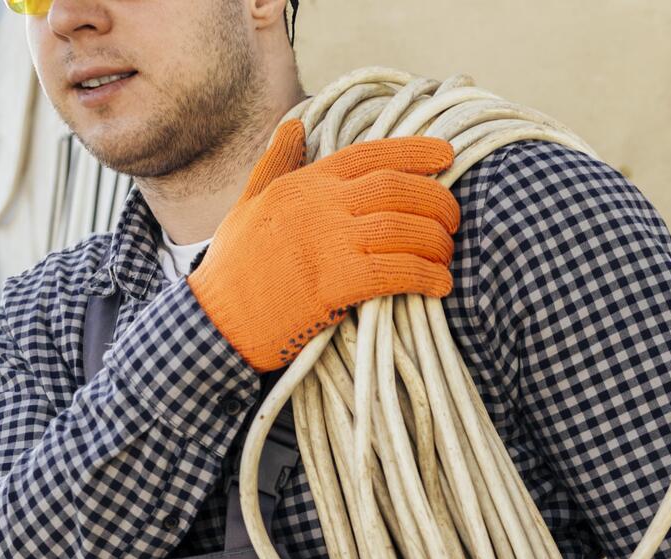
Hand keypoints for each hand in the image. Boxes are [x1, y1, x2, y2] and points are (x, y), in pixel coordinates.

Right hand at [187, 116, 460, 371]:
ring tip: (447, 257)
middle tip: (453, 220)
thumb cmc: (233, 267)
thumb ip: (277, 163)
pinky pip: (397, 272)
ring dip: (438, 243)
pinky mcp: (335, 284)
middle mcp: (321, 205)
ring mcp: (329, 243)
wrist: (217, 321)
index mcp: (306, 182)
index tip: (447, 154)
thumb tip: (295, 125)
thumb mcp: (249, 202)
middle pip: (399, 189)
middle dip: (438, 201)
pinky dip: (426, 277)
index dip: (417, 151)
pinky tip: (440, 285)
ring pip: (405, 228)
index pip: (372, 154)